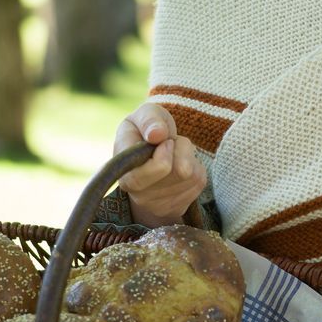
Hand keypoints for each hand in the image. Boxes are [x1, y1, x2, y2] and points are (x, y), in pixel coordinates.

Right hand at [111, 103, 206, 226]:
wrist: (152, 152)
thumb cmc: (146, 129)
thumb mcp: (145, 114)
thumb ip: (148, 120)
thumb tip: (156, 134)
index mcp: (123, 173)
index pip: (141, 178)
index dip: (162, 157)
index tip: (166, 140)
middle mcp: (137, 194)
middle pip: (180, 173)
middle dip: (181, 149)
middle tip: (169, 142)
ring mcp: (157, 205)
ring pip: (192, 176)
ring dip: (189, 155)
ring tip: (174, 151)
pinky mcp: (178, 207)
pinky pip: (199, 182)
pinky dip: (195, 166)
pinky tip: (181, 164)